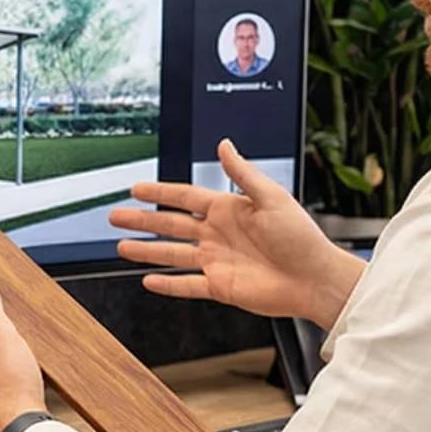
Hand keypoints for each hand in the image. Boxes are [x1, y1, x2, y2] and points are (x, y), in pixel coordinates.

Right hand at [109, 140, 365, 329]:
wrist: (314, 277)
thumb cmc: (300, 236)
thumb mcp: (271, 197)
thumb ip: (243, 173)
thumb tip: (224, 144)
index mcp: (228, 209)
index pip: (184, 197)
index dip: (159, 192)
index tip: (136, 188)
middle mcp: (218, 234)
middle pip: (170, 224)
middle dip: (142, 220)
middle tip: (115, 215)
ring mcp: (217, 261)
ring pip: (172, 255)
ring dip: (147, 251)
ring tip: (121, 246)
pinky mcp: (220, 287)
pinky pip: (187, 285)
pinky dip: (168, 285)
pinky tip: (149, 282)